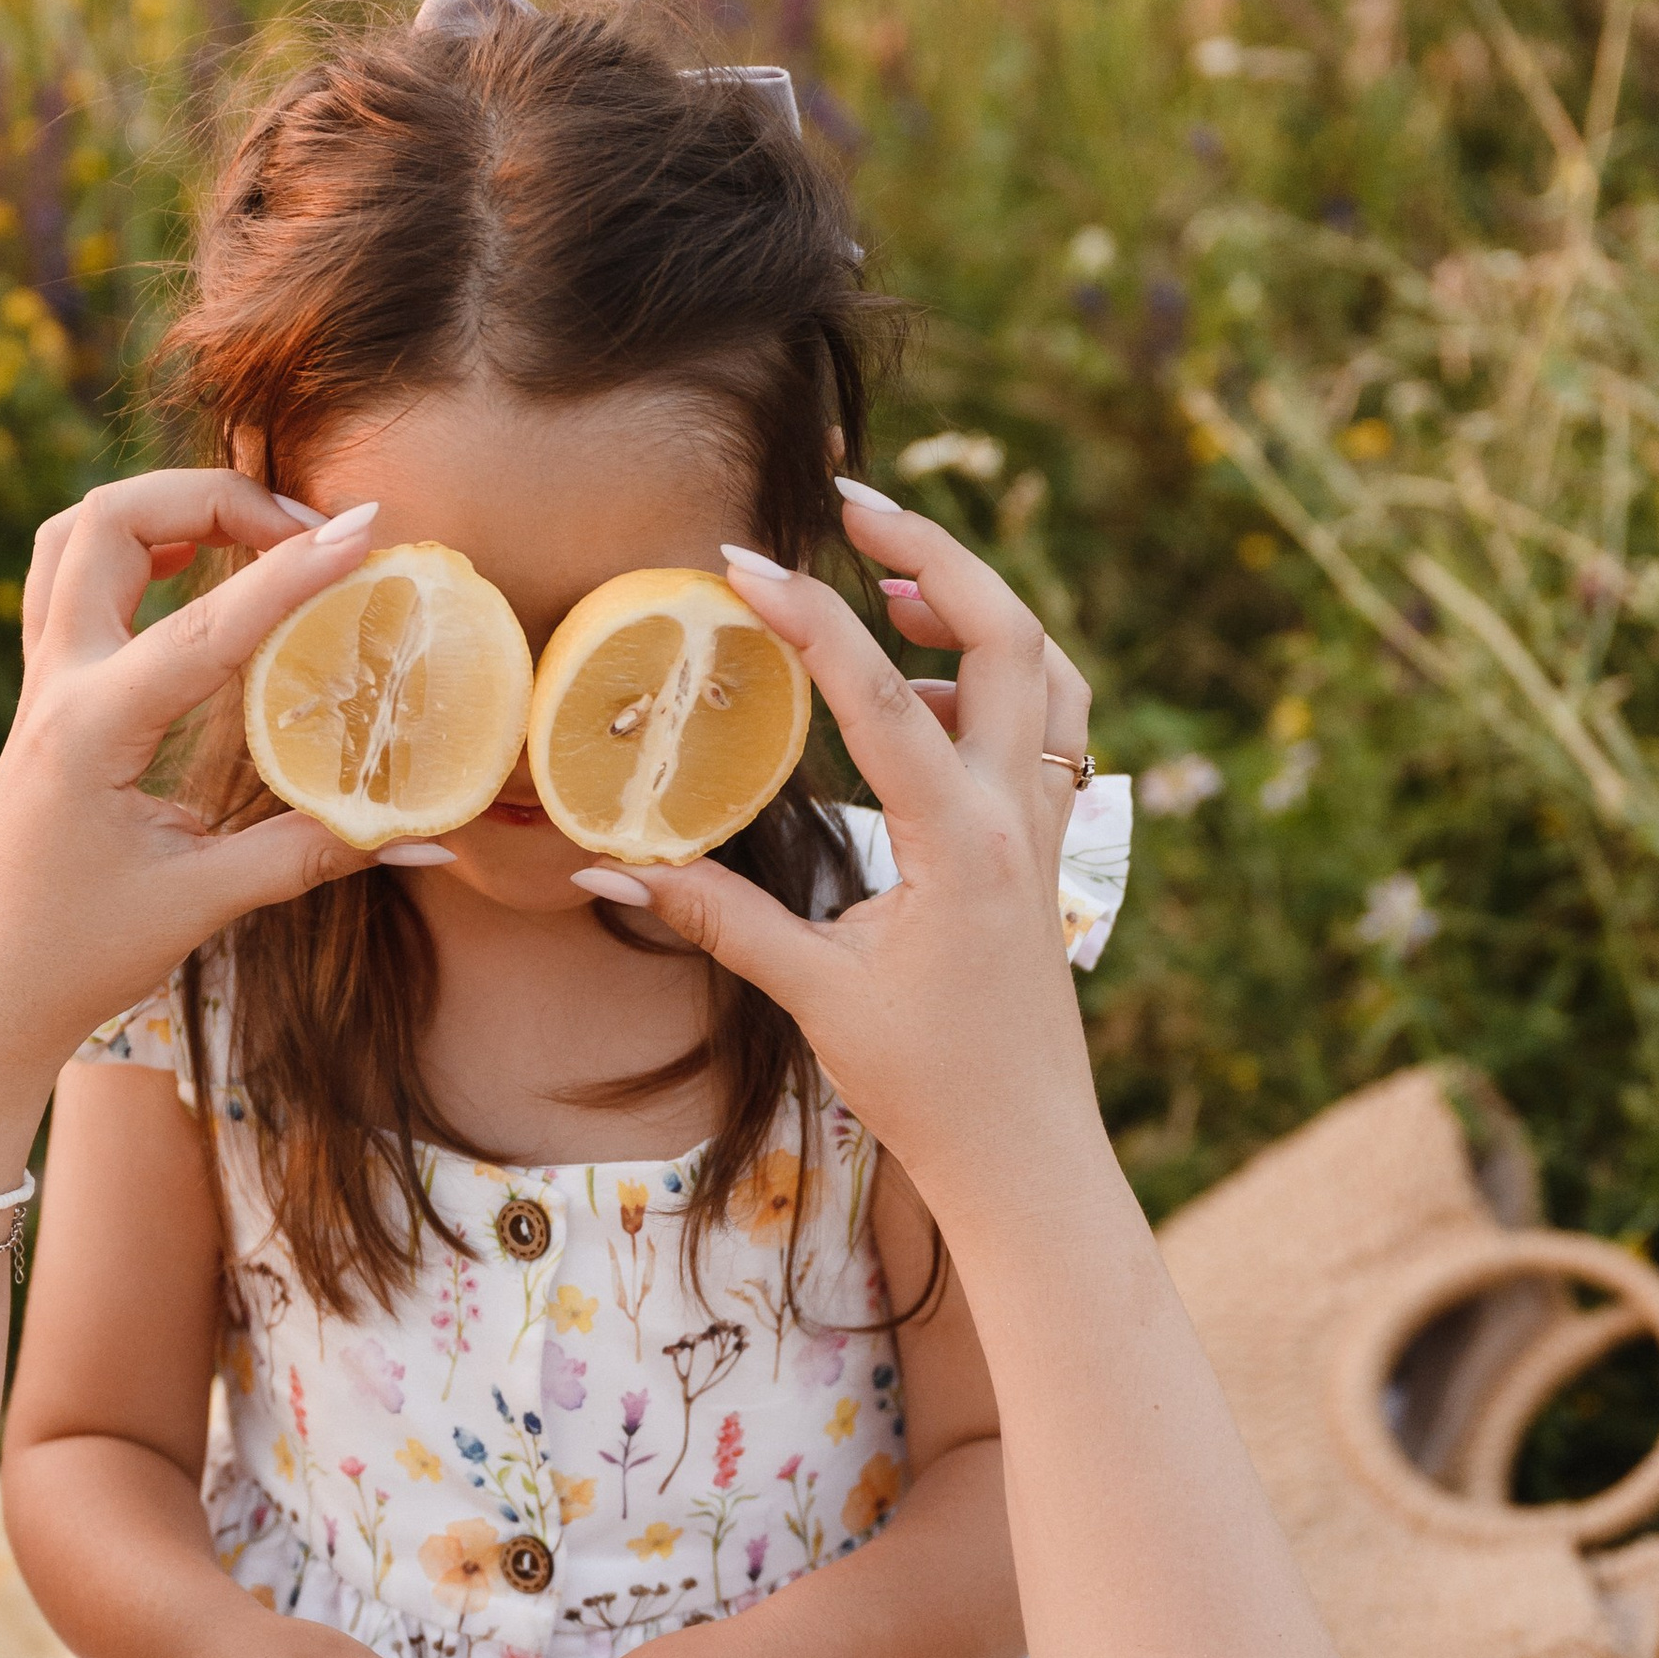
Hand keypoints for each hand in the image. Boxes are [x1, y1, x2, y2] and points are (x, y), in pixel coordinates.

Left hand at [0, 475, 382, 1184]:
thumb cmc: (76, 957)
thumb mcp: (201, 905)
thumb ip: (312, 856)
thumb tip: (426, 839)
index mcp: (91, 730)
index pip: (207, 625)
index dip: (294, 571)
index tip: (367, 528)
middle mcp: (56, 685)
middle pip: (111, 520)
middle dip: (214, 497)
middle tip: (304, 532)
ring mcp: (39, 683)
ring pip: (75, 533)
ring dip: (163, 507)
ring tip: (250, 529)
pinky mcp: (42, 695)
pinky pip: (68, 577)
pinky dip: (132, 546)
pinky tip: (191, 568)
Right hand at [582, 511, 1100, 1238]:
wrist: (1025, 1153)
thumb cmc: (927, 1087)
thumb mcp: (812, 995)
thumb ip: (714, 915)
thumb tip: (609, 860)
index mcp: (962, 843)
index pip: (877, 694)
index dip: (806, 615)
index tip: (741, 559)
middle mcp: (1020, 817)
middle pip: (1011, 634)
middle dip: (934, 554)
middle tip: (852, 504)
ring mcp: (1047, 829)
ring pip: (1049, 671)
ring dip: (978, 610)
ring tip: (892, 584)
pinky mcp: (1047, 850)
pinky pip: (1047, 727)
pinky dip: (994, 681)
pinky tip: (921, 697)